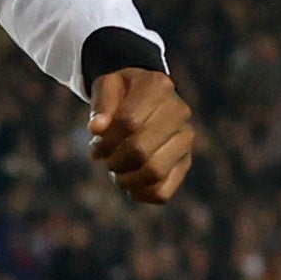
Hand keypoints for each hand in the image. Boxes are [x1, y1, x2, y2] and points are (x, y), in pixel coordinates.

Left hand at [88, 69, 194, 204]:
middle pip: (140, 150)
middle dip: (114, 160)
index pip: (128, 121)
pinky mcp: (185, 162)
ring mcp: (185, 139)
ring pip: (154, 172)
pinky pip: (163, 191)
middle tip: (104, 160)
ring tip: (115, 173)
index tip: (95, 143)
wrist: (146, 98)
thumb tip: (97, 129)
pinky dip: (140, 194)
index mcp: (158, 86)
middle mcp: (179, 111)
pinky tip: (128, 186)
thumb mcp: (106, 86)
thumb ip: (101, 104)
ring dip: (125, 179)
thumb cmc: (121, 93)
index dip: (106, 139)